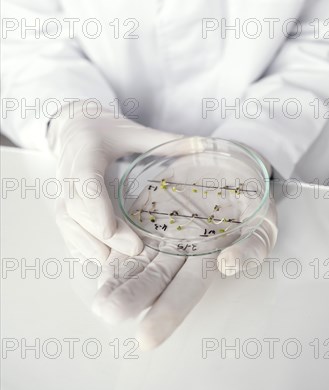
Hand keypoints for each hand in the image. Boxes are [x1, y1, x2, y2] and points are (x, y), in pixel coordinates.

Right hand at [47, 102, 181, 262]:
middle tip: (134, 249)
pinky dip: (80, 246)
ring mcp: (63, 190)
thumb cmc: (106, 130)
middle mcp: (69, 172)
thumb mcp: (134, 130)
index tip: (109, 229)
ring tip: (115, 263)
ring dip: (88, 244)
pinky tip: (100, 261)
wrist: (75, 127)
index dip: (95, 205)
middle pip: (78, 207)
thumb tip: (204, 145)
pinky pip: (65, 228)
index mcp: (86, 151)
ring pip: (67, 220)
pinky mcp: (63, 203)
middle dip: (102, 232)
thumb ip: (166, 140)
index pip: (85, 179)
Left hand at [93, 153, 277, 349]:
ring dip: (116, 280)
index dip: (167, 313)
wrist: (234, 169)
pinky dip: (110, 246)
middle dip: (132, 298)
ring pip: (136, 260)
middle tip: (108, 313)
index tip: (145, 338)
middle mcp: (180, 253)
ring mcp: (161, 234)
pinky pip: (126, 232)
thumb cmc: (253, 201)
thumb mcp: (263, 224)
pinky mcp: (146, 214)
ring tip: (97, 300)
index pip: (186, 289)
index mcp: (208, 258)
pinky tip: (94, 258)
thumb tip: (229, 265)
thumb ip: (251, 246)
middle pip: (154, 279)